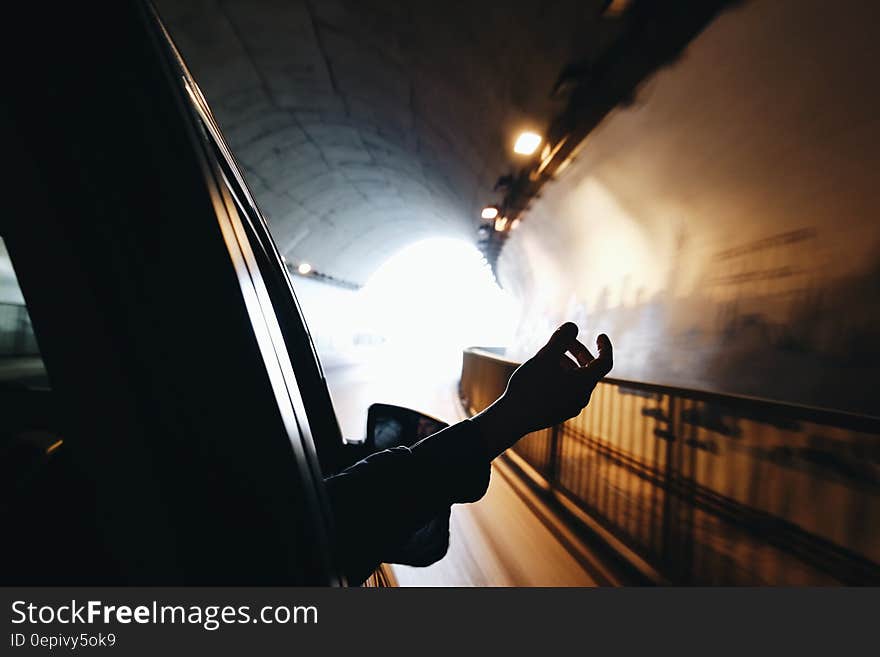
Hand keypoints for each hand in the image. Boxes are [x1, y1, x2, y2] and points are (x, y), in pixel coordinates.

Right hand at [472, 323, 612, 459]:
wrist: (512, 418)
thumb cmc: (530, 386)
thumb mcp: (544, 357)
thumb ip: (560, 339)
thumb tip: (573, 326)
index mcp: (584, 384)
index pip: (605, 362)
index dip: (605, 347)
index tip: (599, 335)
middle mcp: (582, 398)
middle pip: (589, 370)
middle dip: (579, 352)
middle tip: (563, 341)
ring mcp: (571, 407)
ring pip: (577, 380)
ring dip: (568, 363)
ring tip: (549, 356)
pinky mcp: (560, 413)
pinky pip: (569, 390)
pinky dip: (563, 376)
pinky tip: (543, 373)